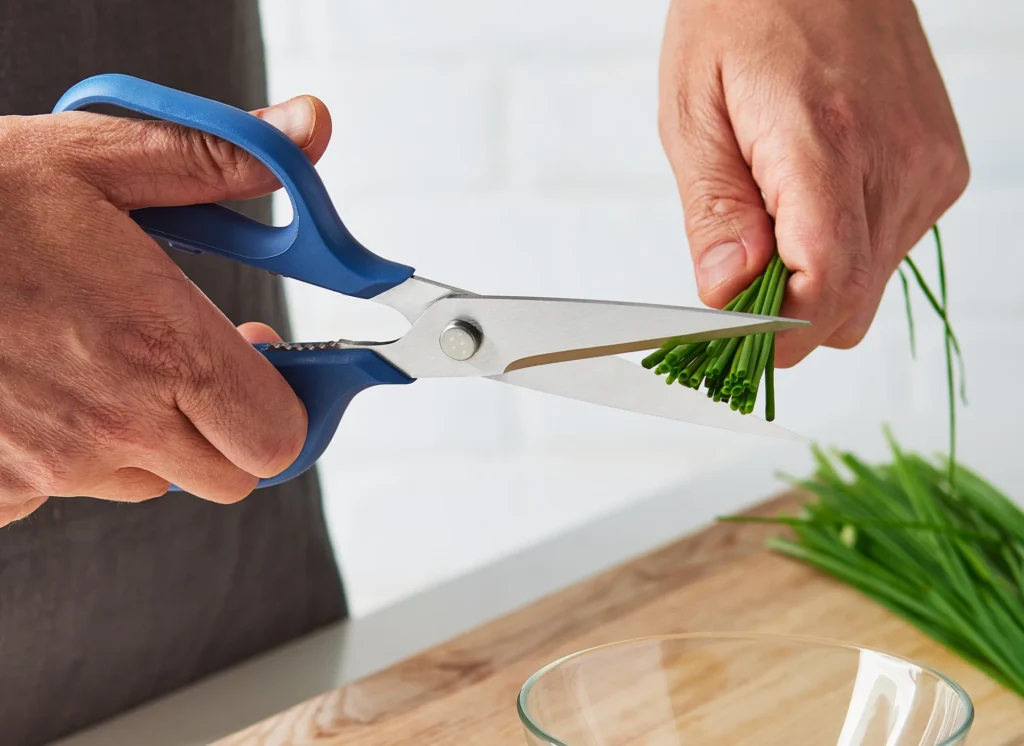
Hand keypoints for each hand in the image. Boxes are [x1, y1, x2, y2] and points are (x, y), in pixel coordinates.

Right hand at [0, 94, 331, 525]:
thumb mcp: (96, 158)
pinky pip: (61, 492)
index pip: (281, 434)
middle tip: (193, 361)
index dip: (288, 403)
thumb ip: (216, 159)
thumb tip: (305, 129)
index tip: (264, 355)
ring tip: (100, 358)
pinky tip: (36, 390)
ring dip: (148, 435)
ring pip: (148, 482)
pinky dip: (66, 452)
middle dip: (228, 423)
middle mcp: (118, 421)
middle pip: (230, 473)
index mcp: (162, 346)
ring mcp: (54, 465)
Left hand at [658, 0, 968, 365]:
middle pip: (850, 306)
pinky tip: (808, 196)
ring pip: (869, 286)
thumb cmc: (744, 14)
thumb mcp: (694, 112)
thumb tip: (726, 295)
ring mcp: (930, 167)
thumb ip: (715, 212)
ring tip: (771, 209)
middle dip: (786, 313)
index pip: (827, 287)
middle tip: (734, 275)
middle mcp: (899, 163)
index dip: (777, 335)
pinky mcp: (940, 168)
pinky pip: (887, 248)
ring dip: (813, 278)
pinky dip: (841, 246)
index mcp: (828, 144)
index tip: (733, 342)